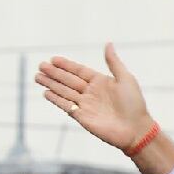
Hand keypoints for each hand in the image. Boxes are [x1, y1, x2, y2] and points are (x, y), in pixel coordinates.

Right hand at [35, 44, 152, 151]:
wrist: (135, 129)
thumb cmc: (134, 104)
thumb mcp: (125, 79)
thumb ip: (113, 62)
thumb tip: (108, 44)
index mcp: (100, 82)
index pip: (79, 71)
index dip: (66, 65)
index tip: (53, 59)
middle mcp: (91, 92)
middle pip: (68, 80)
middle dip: (54, 73)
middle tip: (40, 66)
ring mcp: (85, 105)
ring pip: (64, 92)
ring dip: (51, 84)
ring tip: (37, 77)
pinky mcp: (82, 117)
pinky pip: (66, 106)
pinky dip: (56, 99)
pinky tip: (46, 93)